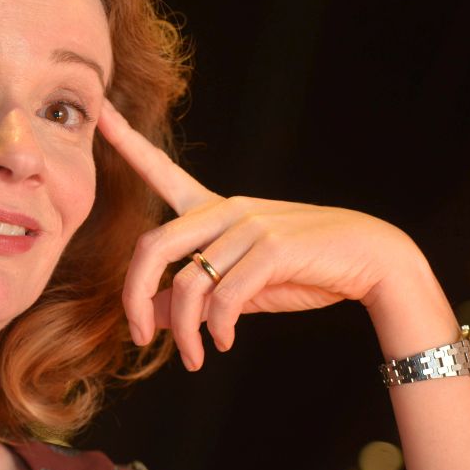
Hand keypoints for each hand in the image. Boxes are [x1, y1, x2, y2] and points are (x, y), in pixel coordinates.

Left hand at [97, 101, 427, 370]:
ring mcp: (248, 225)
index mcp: (211, 209)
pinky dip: (217, 329)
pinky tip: (224, 343)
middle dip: (133, 297)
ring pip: (187, 282)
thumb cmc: (299, 269)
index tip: (99, 111)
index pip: (160, 170)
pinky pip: (224, 296)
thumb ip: (190, 292)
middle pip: (151, 246)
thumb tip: (146, 316)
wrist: (370, 260)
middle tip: (138, 338)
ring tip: (194, 357)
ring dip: (182, 331)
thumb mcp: (235, 282)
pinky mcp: (272, 248)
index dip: (126, 140)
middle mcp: (224, 209)